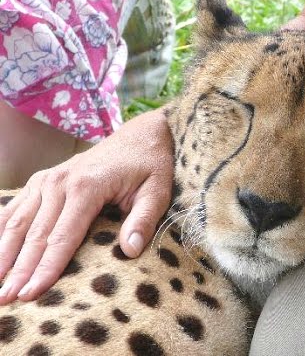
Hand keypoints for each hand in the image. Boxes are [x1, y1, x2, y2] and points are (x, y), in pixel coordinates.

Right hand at [0, 107, 173, 303]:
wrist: (140, 136)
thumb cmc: (150, 166)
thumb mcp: (157, 192)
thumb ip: (143, 220)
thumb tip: (130, 251)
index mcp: (87, 187)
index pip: (62, 236)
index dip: (46, 268)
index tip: (31, 294)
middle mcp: (60, 182)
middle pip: (34, 233)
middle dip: (19, 269)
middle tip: (6, 299)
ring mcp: (47, 178)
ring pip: (17, 221)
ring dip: (3, 253)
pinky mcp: (43, 179)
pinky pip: (15, 207)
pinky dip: (1, 230)